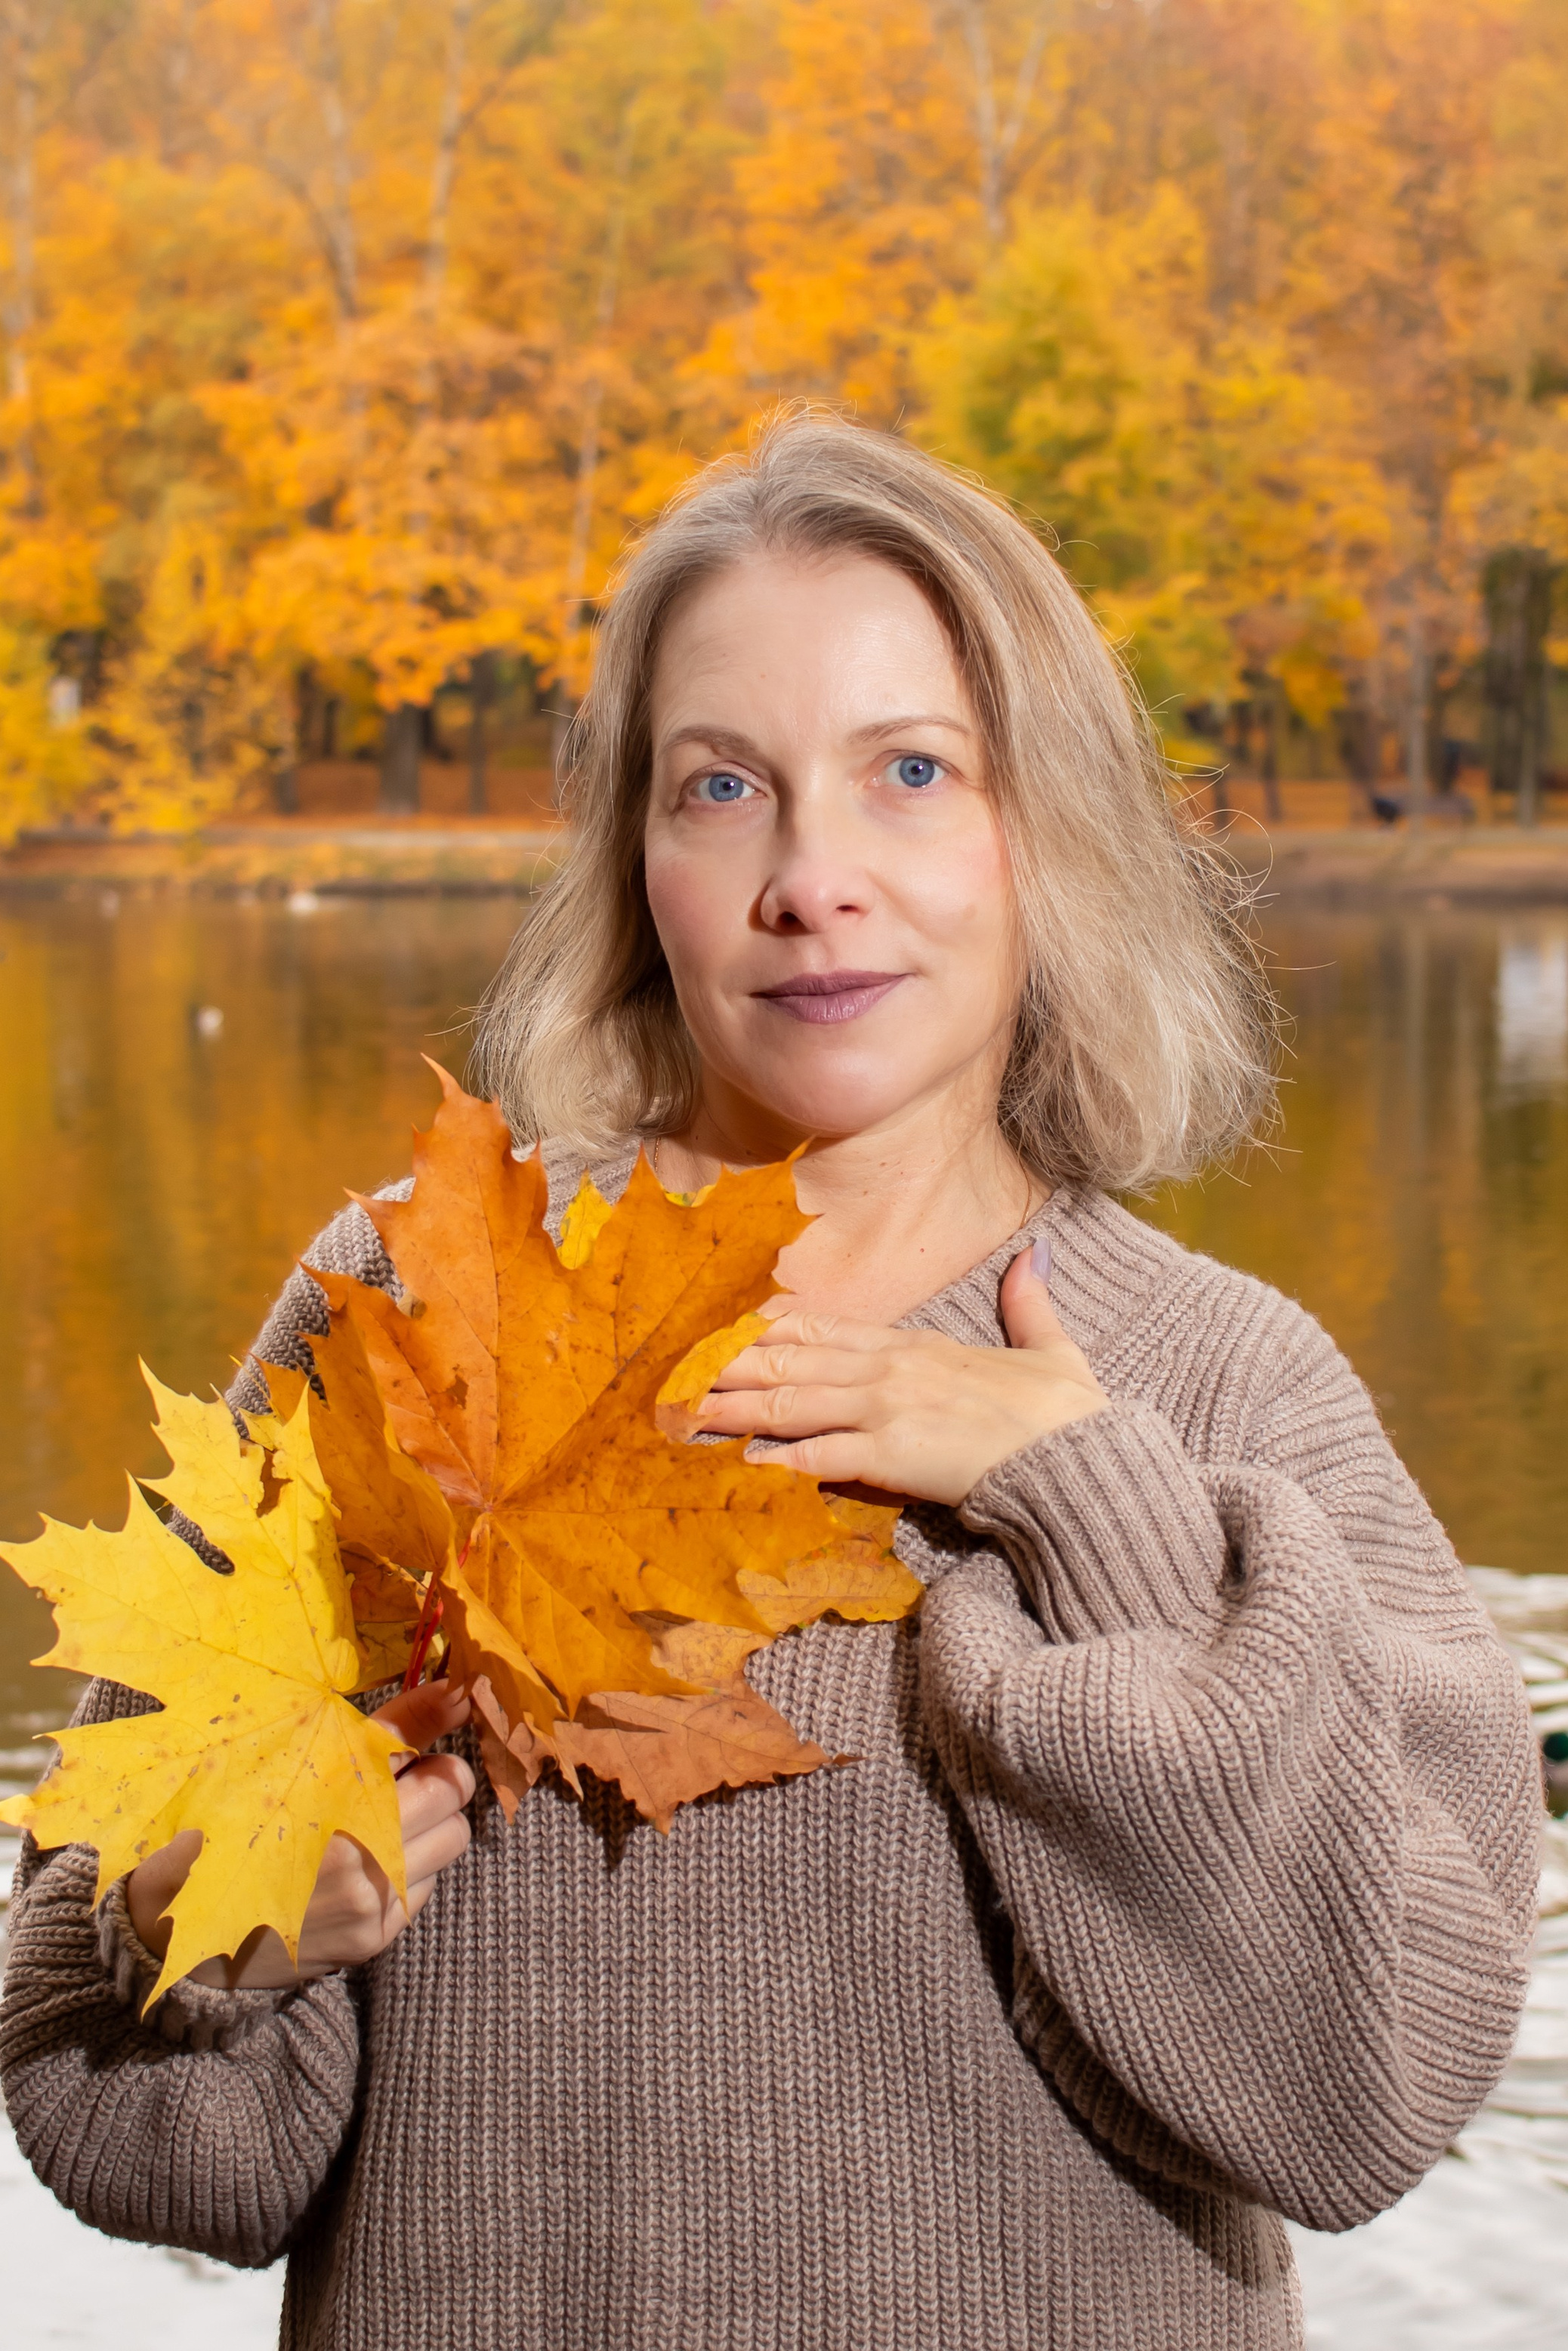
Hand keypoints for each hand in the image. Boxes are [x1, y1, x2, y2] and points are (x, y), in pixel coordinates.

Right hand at [125, 1680, 474, 1991]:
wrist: (172, 1921)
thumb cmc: (231, 1816)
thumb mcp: (294, 1754)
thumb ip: (389, 1727)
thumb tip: (458, 1690)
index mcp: (332, 1798)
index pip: (436, 1765)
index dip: (438, 1738)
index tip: (440, 1718)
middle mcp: (358, 1855)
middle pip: (455, 1802)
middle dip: (438, 1780)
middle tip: (399, 1774)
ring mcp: (368, 1903)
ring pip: (449, 1844)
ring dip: (428, 1826)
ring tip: (377, 1820)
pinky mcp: (370, 1939)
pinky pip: (425, 1888)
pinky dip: (407, 1869)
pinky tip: (362, 1862)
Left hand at [696, 1244, 1107, 1506]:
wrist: (1078, 1457)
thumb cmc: (1064, 1413)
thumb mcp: (1048, 1347)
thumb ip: (1028, 1302)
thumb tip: (1032, 1257)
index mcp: (916, 1345)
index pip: (822, 1329)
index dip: (765, 1329)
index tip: (719, 1328)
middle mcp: (889, 1368)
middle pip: (788, 1359)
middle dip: (725, 1363)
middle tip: (671, 1367)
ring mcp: (885, 1408)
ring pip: (788, 1400)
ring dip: (731, 1405)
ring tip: (680, 1409)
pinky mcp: (889, 1454)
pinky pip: (816, 1455)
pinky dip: (774, 1459)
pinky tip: (738, 1463)